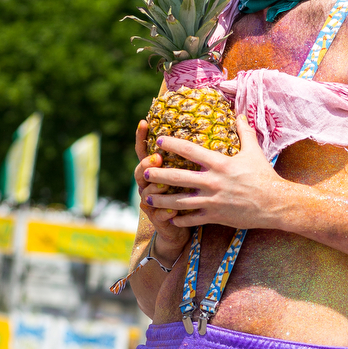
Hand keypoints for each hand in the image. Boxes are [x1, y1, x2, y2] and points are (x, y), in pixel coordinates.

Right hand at [134, 120, 191, 260]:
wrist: (180, 226)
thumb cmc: (187, 194)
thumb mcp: (190, 173)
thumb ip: (193, 153)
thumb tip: (206, 130)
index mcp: (156, 170)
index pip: (144, 150)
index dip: (141, 137)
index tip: (143, 122)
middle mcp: (148, 185)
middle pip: (141, 170)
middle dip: (147, 163)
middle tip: (157, 157)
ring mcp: (151, 203)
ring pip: (146, 193)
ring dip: (155, 189)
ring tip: (163, 186)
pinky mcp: (158, 219)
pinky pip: (157, 216)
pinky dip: (164, 213)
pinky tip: (172, 212)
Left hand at [141, 117, 287, 229]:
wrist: (275, 204)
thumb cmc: (265, 176)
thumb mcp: (255, 151)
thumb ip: (244, 132)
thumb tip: (239, 114)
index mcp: (220, 163)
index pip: (190, 151)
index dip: (172, 144)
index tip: (159, 141)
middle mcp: (213, 182)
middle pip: (178, 177)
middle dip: (158, 174)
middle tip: (144, 172)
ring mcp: (213, 200)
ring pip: (180, 201)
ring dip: (162, 199)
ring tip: (148, 197)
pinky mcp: (216, 216)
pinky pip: (192, 219)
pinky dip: (179, 218)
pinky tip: (170, 217)